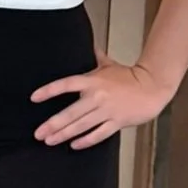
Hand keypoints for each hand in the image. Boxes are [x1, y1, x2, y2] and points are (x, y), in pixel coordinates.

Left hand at [31, 55, 171, 148]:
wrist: (153, 86)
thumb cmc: (129, 76)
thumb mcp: (108, 64)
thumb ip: (95, 56)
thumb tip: (88, 42)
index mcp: (92, 81)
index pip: (65, 85)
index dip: (49, 91)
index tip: (34, 98)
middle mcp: (97, 96)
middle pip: (70, 112)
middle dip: (52, 124)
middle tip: (38, 133)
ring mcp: (107, 110)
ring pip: (81, 125)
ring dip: (64, 134)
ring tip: (50, 141)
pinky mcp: (117, 122)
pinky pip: (98, 134)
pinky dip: (86, 140)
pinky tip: (74, 145)